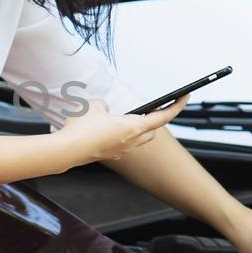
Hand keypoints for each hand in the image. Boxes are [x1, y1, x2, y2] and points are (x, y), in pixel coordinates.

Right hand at [56, 94, 186, 165]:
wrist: (67, 150)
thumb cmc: (82, 129)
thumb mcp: (94, 106)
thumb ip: (104, 106)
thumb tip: (104, 111)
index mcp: (133, 127)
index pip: (162, 117)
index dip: (176, 106)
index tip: (184, 97)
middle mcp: (131, 141)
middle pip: (152, 130)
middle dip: (155, 119)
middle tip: (154, 108)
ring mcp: (121, 150)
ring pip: (138, 139)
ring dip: (138, 128)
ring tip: (127, 117)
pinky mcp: (110, 155)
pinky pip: (122, 143)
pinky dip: (121, 134)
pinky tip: (106, 128)